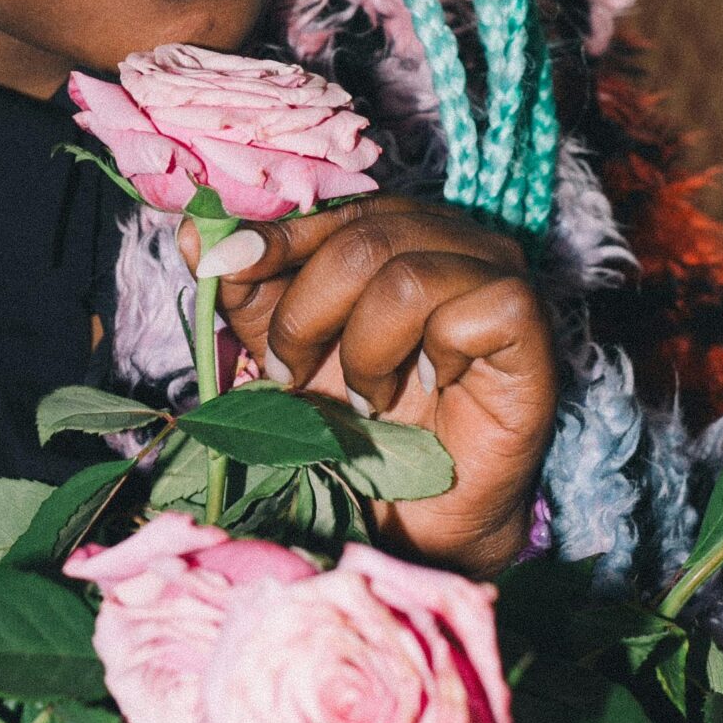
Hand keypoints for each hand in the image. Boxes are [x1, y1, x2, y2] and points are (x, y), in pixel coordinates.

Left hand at [178, 197, 557, 574]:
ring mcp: (496, 274)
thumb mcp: (283, 348)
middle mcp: (448, 237)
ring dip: (367, 351)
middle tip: (293, 379)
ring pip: (409, 277)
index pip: (328, 209)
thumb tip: (194, 231)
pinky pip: (473, 312)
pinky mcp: (529, 323)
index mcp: (390, 229)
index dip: (272, 238)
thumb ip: (245, 289)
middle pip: (363, 240)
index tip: (223, 268)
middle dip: (307, 316)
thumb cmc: (355, 423)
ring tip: (366, 397)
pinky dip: (437, 357)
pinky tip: (433, 387)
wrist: (417, 512)